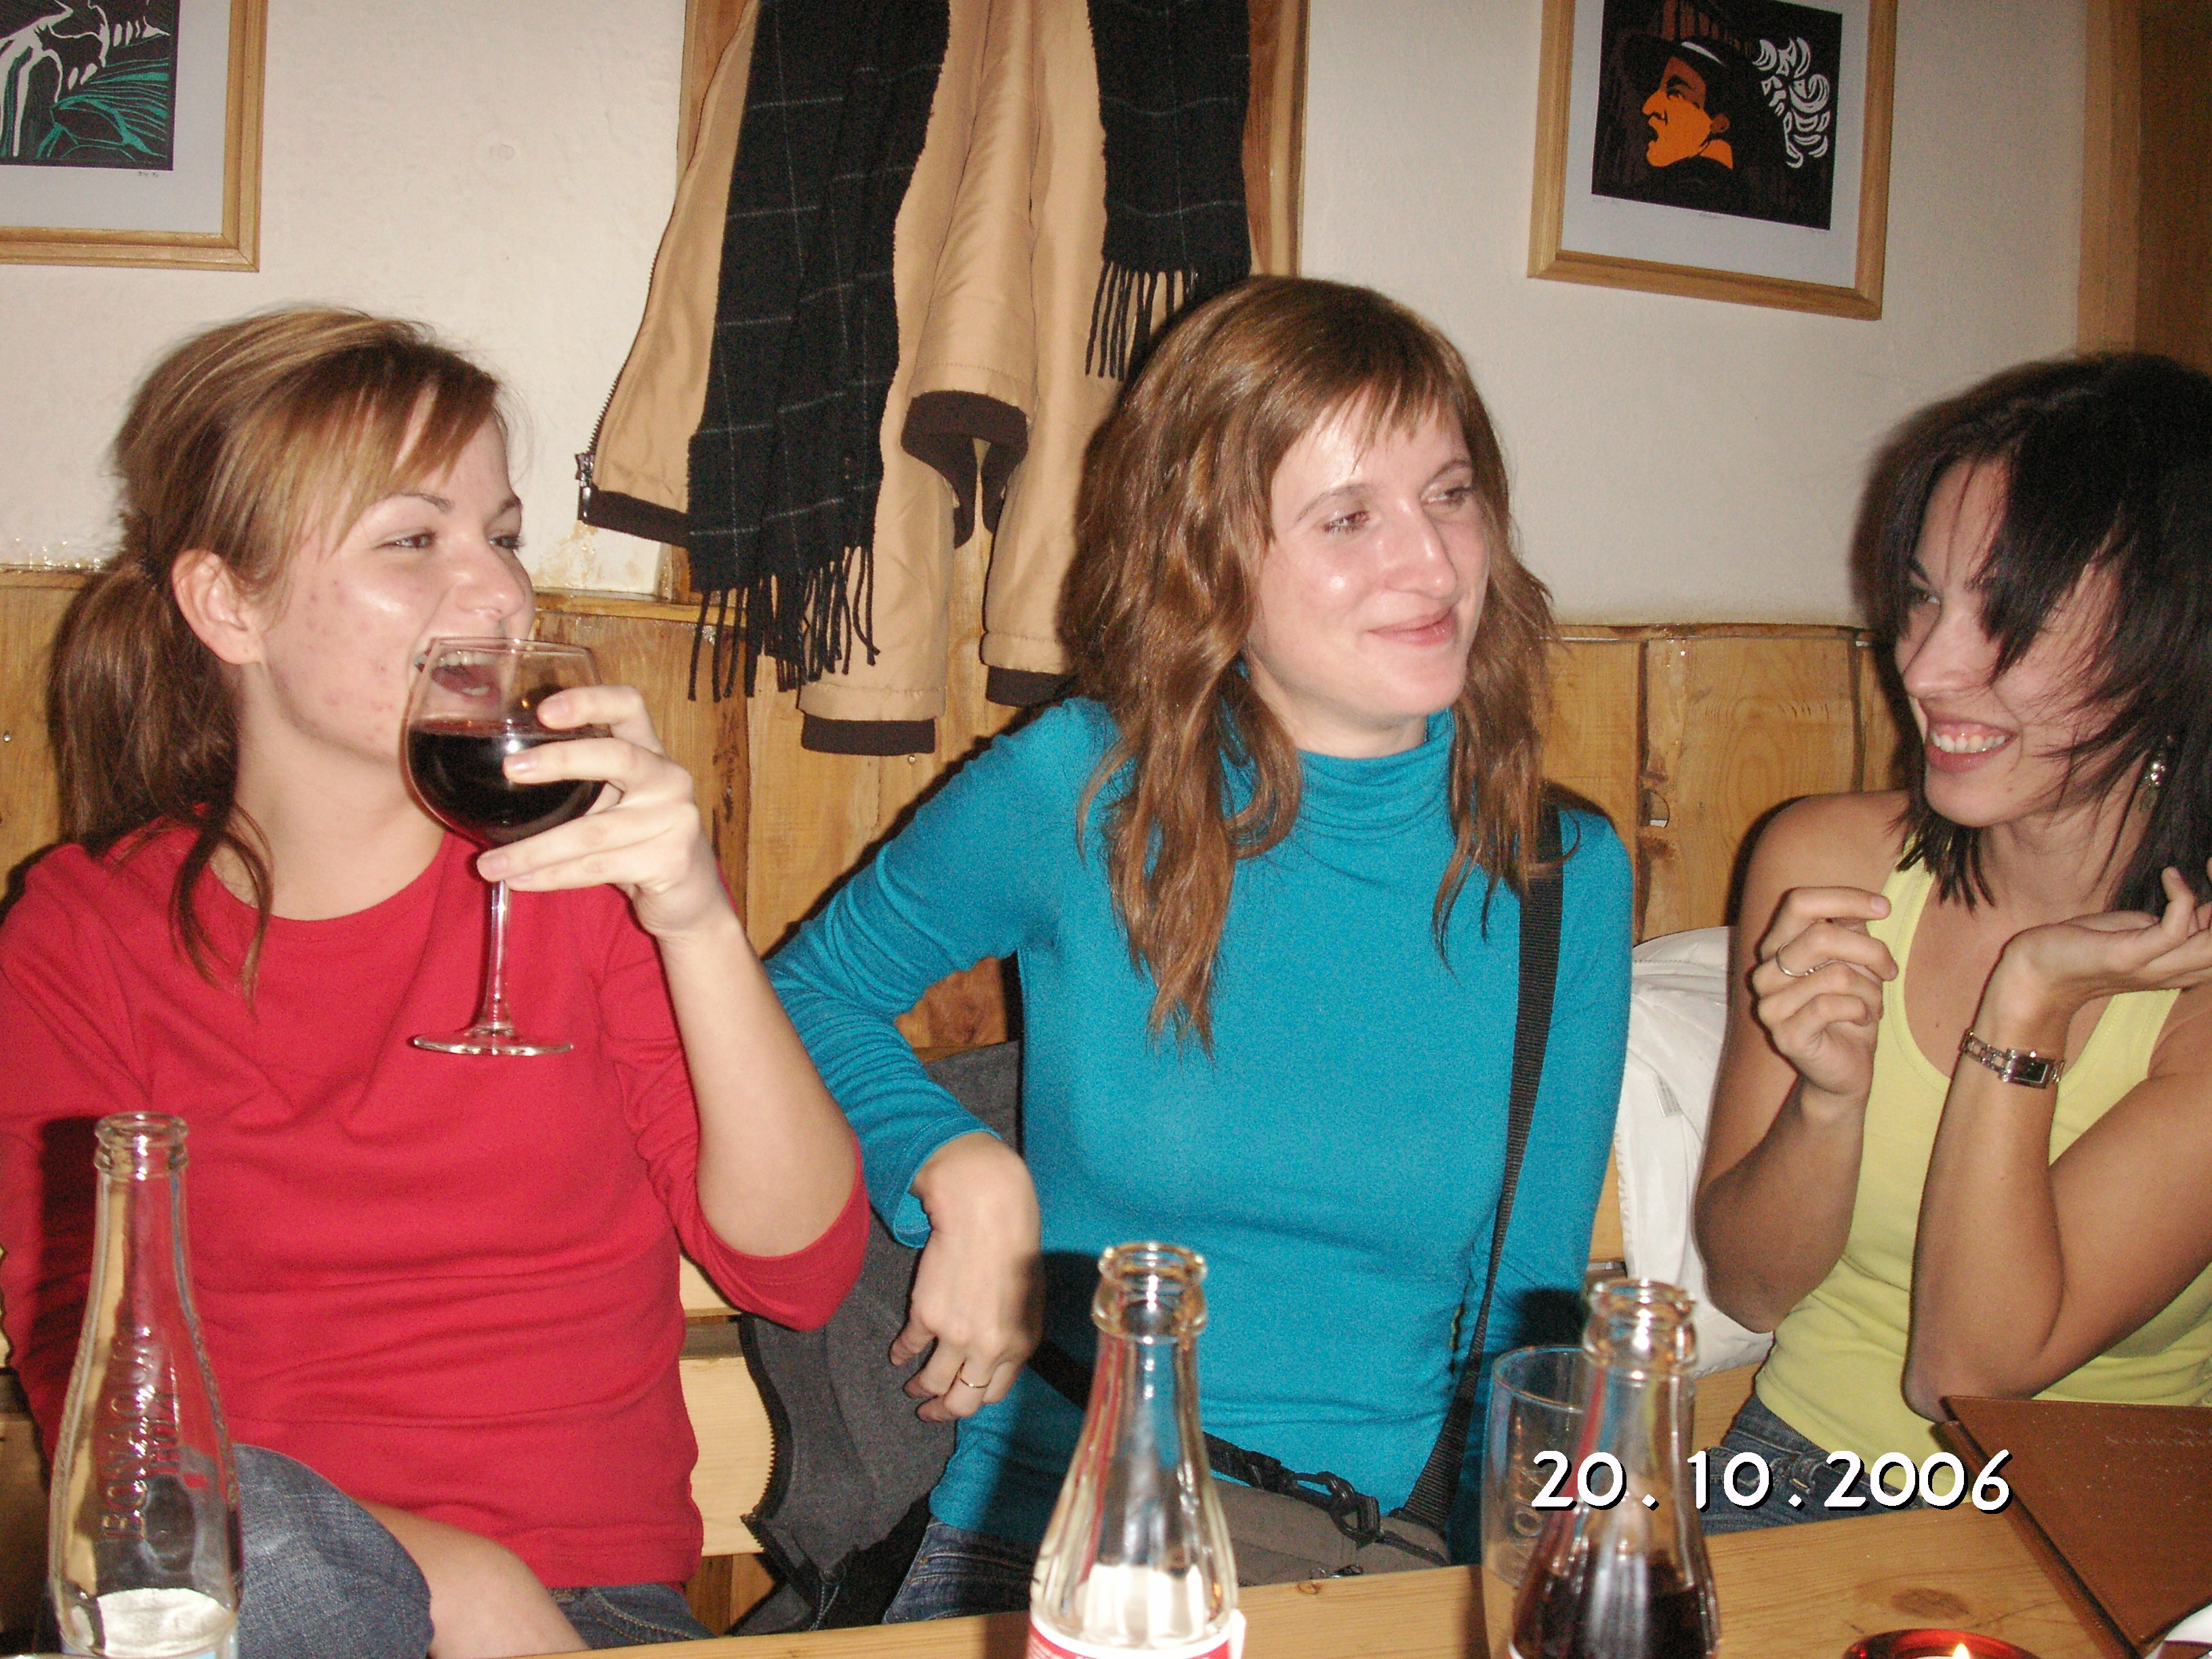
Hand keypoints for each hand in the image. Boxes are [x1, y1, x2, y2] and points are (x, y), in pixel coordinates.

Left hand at [474, 684, 728, 939]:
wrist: (689, 895)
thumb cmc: (637, 840)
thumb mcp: (616, 802)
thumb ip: (580, 785)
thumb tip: (498, 780)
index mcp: (651, 753)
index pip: (629, 706)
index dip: (589, 701)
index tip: (544, 711)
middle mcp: (668, 779)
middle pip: (618, 757)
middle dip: (561, 759)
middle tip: (511, 768)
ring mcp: (675, 820)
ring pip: (592, 831)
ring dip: (534, 850)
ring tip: (490, 864)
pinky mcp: (669, 860)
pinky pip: (597, 867)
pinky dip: (552, 877)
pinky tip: (522, 882)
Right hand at [894, 1133, 1041, 1422]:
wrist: (987, 1211)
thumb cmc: (1014, 1245)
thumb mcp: (1027, 1296)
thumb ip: (1012, 1331)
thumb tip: (993, 1354)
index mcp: (1021, 1344)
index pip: (994, 1393)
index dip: (974, 1400)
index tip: (961, 1401)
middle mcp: (990, 1348)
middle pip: (963, 1401)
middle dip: (944, 1411)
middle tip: (930, 1412)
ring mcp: (956, 1336)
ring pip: (932, 1382)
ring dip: (919, 1388)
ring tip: (912, 1387)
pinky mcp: (926, 1317)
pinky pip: (908, 1348)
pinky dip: (900, 1354)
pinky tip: (897, 1353)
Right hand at [1748, 885, 1895, 1103]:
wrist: (1844, 1067)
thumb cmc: (1850, 1010)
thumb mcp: (1856, 963)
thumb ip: (1851, 931)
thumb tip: (1867, 904)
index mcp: (1778, 947)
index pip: (1800, 902)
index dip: (1843, 897)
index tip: (1883, 907)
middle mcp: (1766, 972)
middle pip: (1821, 936)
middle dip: (1869, 950)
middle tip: (1889, 969)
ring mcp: (1770, 1004)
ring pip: (1835, 975)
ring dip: (1870, 990)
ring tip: (1873, 1003)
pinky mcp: (1785, 1035)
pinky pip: (1832, 1006)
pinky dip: (1861, 1010)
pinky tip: (1863, 1019)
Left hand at [1985, 863, 2211, 1029]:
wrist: (2036, 974)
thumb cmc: (2083, 948)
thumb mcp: (2137, 932)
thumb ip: (2172, 926)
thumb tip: (2199, 909)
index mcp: (2181, 968)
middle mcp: (2175, 972)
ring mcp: (2153, 967)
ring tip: (2205, 869)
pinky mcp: (2129, 957)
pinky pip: (2174, 930)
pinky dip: (2181, 898)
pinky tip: (2169, 876)